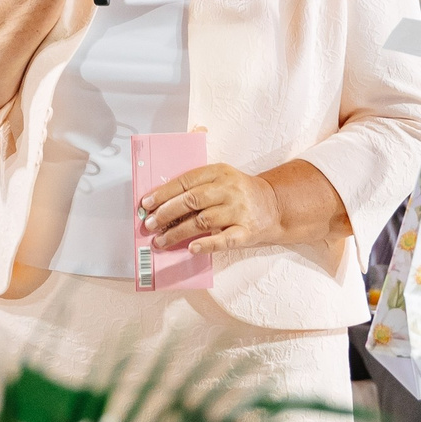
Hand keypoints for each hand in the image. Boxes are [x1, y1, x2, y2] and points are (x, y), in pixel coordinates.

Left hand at [141, 164, 287, 254]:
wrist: (274, 205)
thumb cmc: (239, 192)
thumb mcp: (222, 176)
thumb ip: (195, 181)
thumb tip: (160, 194)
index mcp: (219, 172)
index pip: (186, 181)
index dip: (164, 193)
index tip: (146, 204)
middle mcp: (229, 190)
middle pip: (192, 200)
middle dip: (166, 213)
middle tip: (150, 224)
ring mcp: (239, 211)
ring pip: (203, 221)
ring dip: (178, 232)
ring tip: (161, 241)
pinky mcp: (247, 231)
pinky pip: (224, 239)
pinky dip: (207, 244)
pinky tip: (191, 248)